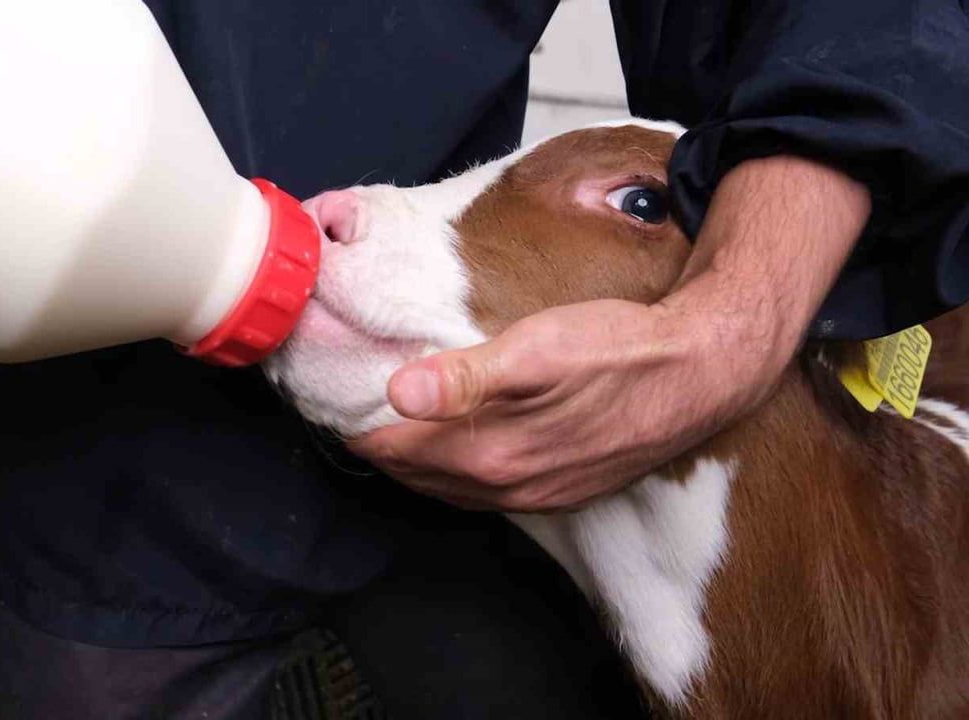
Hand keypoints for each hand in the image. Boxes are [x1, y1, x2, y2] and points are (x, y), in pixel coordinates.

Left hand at [349, 155, 870, 511]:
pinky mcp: (560, 492)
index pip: (394, 448)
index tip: (331, 396)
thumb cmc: (619, 349)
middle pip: (414, 473)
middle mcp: (506, 485)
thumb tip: (398, 392)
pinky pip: (483, 492)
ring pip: (447, 487)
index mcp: (489, 451)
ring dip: (413, 462)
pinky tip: (452, 448)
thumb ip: (465, 377)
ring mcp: (535, 495)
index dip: (356, 424)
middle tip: (347, 410)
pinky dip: (452, 473)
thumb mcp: (538, 348)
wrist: (703, 375)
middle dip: (376, 445)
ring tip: (387, 429)